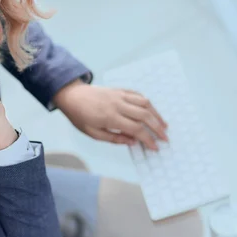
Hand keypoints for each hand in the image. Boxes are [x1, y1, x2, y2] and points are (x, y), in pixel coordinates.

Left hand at [53, 82, 167, 150]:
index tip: (155, 147)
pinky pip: (138, 94)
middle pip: (144, 115)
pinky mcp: (120, 90)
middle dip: (157, 127)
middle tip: (165, 138)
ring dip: (156, 114)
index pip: (136, 129)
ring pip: (144, 103)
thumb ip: (114, 138)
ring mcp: (120, 95)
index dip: (148, 139)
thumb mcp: (93, 133)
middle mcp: (117, 104)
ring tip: (163, 125)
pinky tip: (152, 111)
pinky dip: (147, 103)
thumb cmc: (80, 117)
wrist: (72, 96)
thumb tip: (133, 142)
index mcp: (110, 117)